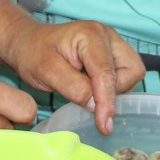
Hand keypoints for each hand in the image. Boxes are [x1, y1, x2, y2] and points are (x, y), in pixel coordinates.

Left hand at [0, 19, 145, 135]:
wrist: (28, 43)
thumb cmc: (33, 53)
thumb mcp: (45, 71)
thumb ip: (73, 87)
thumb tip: (95, 105)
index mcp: (91, 34)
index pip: (107, 73)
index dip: (106, 101)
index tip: (103, 125)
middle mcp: (107, 35)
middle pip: (131, 71)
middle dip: (115, 91)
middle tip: (88, 99)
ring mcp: (112, 44)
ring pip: (131, 74)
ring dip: (113, 90)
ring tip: (85, 89)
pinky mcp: (112, 54)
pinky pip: (124, 76)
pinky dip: (111, 87)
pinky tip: (90, 87)